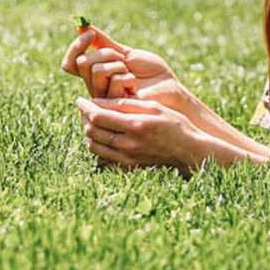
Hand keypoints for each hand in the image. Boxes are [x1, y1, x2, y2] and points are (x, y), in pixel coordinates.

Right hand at [61, 26, 189, 113]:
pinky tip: (135, 85)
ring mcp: (103, 99)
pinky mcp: (114, 107)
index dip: (76, 47)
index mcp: (95, 74)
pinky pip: (114, 80)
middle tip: (123, 59)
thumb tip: (82, 25)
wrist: (169, 89)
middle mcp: (95, 87)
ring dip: (118, 65)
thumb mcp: (126, 53)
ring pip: (97, 70)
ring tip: (130, 73)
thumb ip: (104, 43)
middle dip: (106, 53)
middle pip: (82, 63)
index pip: (71, 62)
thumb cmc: (151, 73)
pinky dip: (128, 77)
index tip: (89, 34)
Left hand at [76, 96, 209, 174]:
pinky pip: (103, 160)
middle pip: (92, 132)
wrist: (189, 151)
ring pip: (94, 147)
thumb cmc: (175, 124)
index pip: (98, 116)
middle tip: (86, 109)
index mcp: (134, 126)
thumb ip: (125, 104)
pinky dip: (99, 149)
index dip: (84, 107)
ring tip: (94, 123)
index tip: (79, 100)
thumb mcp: (153, 107)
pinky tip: (104, 139)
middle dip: (84, 119)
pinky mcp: (129, 169)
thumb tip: (97, 101)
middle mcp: (128, 145)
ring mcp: (127, 160)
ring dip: (89, 134)